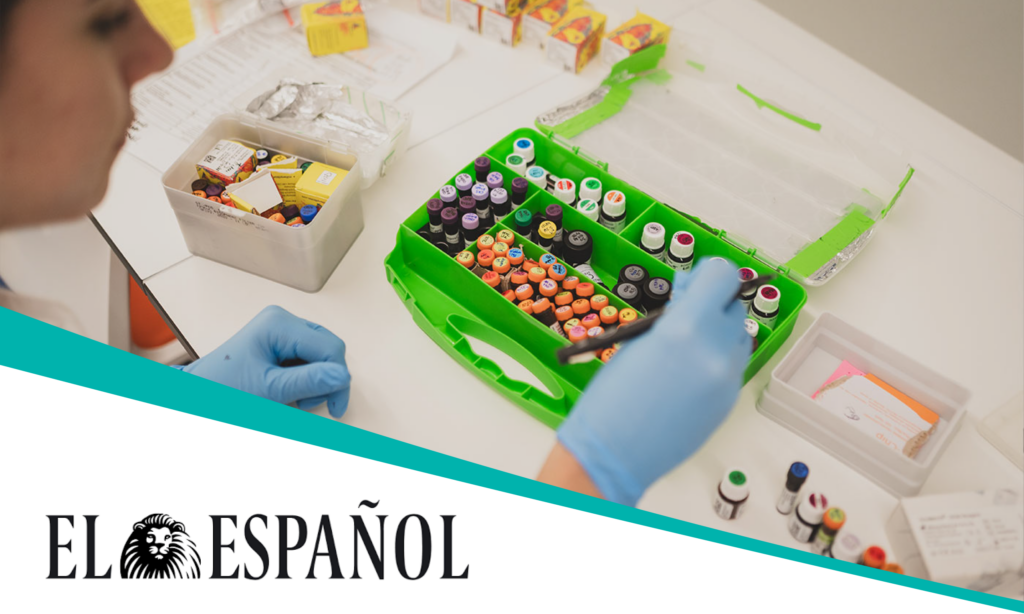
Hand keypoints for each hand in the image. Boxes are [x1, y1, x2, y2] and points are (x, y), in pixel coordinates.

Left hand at [182, 305, 350, 417]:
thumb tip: (343, 376)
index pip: (330, 348)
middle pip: (329, 349)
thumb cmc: (225, 389)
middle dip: (326, 379)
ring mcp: (282, 328)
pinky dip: (306, 377)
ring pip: (322, 354)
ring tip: (294, 398)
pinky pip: (309, 357)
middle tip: (308, 404)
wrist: (199, 393)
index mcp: (279, 324)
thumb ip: (308, 382)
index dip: (337, 379)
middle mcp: (283, 319)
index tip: (335, 408)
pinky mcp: (280, 340)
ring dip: (316, 380)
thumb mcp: (270, 389)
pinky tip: (290, 389)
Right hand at [555, 258, 749, 505]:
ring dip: (719, 332)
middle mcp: (714, 351)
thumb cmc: (611, 402)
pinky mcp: (729, 401)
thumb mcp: (638, 340)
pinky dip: (716, 360)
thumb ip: (673, 316)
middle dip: (712, 304)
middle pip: (733, 306)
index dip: (707, 275)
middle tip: (686, 311)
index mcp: (685, 328)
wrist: (614, 453)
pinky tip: (688, 372)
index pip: (722, 276)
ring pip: (740, 336)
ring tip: (687, 346)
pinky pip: (734, 365)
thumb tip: (692, 298)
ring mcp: (726, 379)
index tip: (696, 282)